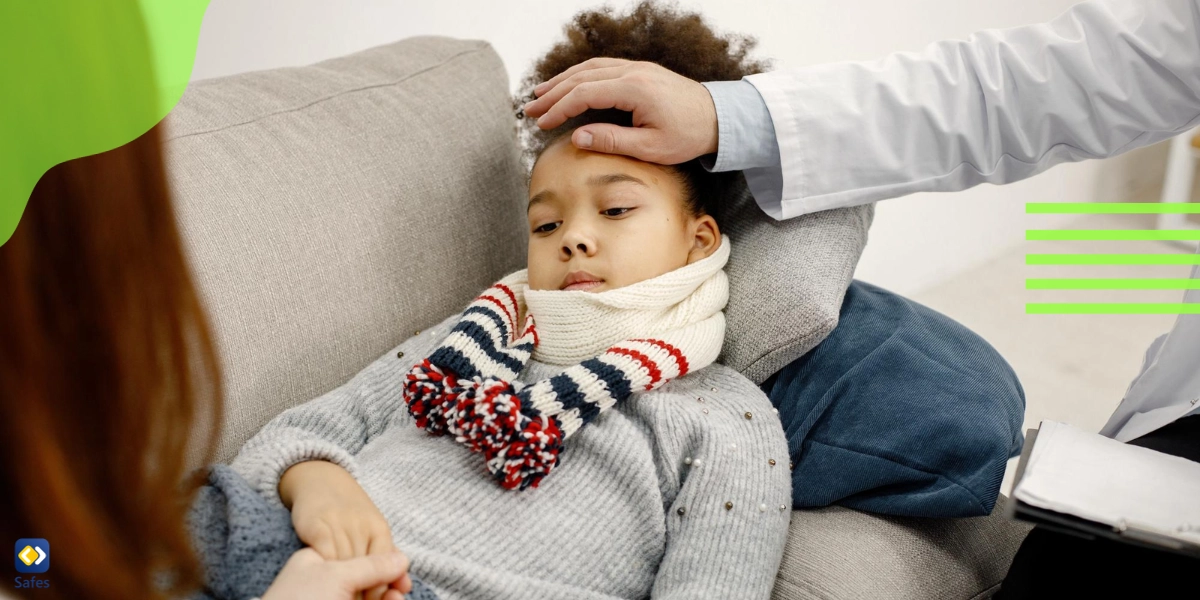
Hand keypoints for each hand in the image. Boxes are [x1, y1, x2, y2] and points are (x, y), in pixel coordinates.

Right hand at [280, 460, 411, 599]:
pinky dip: (324, 570)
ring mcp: (339, 525)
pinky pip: (323, 555)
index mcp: (380, 529)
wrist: (320, 480)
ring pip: (344, 566)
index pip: (385, 568)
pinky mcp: (317, 526)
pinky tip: (323, 578)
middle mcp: (362, 526)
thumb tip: (406, 586)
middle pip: (365, 570)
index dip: (379, 591)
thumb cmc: (349, 512)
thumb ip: (388, 557)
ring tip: (339, 596)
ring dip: (342, 585)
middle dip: (361, 592)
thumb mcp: (372, 530)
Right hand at [520, 58, 718, 164]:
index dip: (559, 109)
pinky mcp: (641, 71)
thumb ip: (611, 140)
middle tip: (529, 111)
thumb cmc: (687, 137)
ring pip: (590, 69)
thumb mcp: (649, 147)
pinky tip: (569, 86)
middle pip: (582, 78)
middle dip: (553, 94)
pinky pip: (603, 68)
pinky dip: (581, 76)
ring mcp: (637, 68)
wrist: (718, 119)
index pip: (585, 94)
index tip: (542, 124)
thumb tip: (576, 137)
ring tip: (540, 95)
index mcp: (635, 89)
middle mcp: (634, 72)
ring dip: (563, 81)